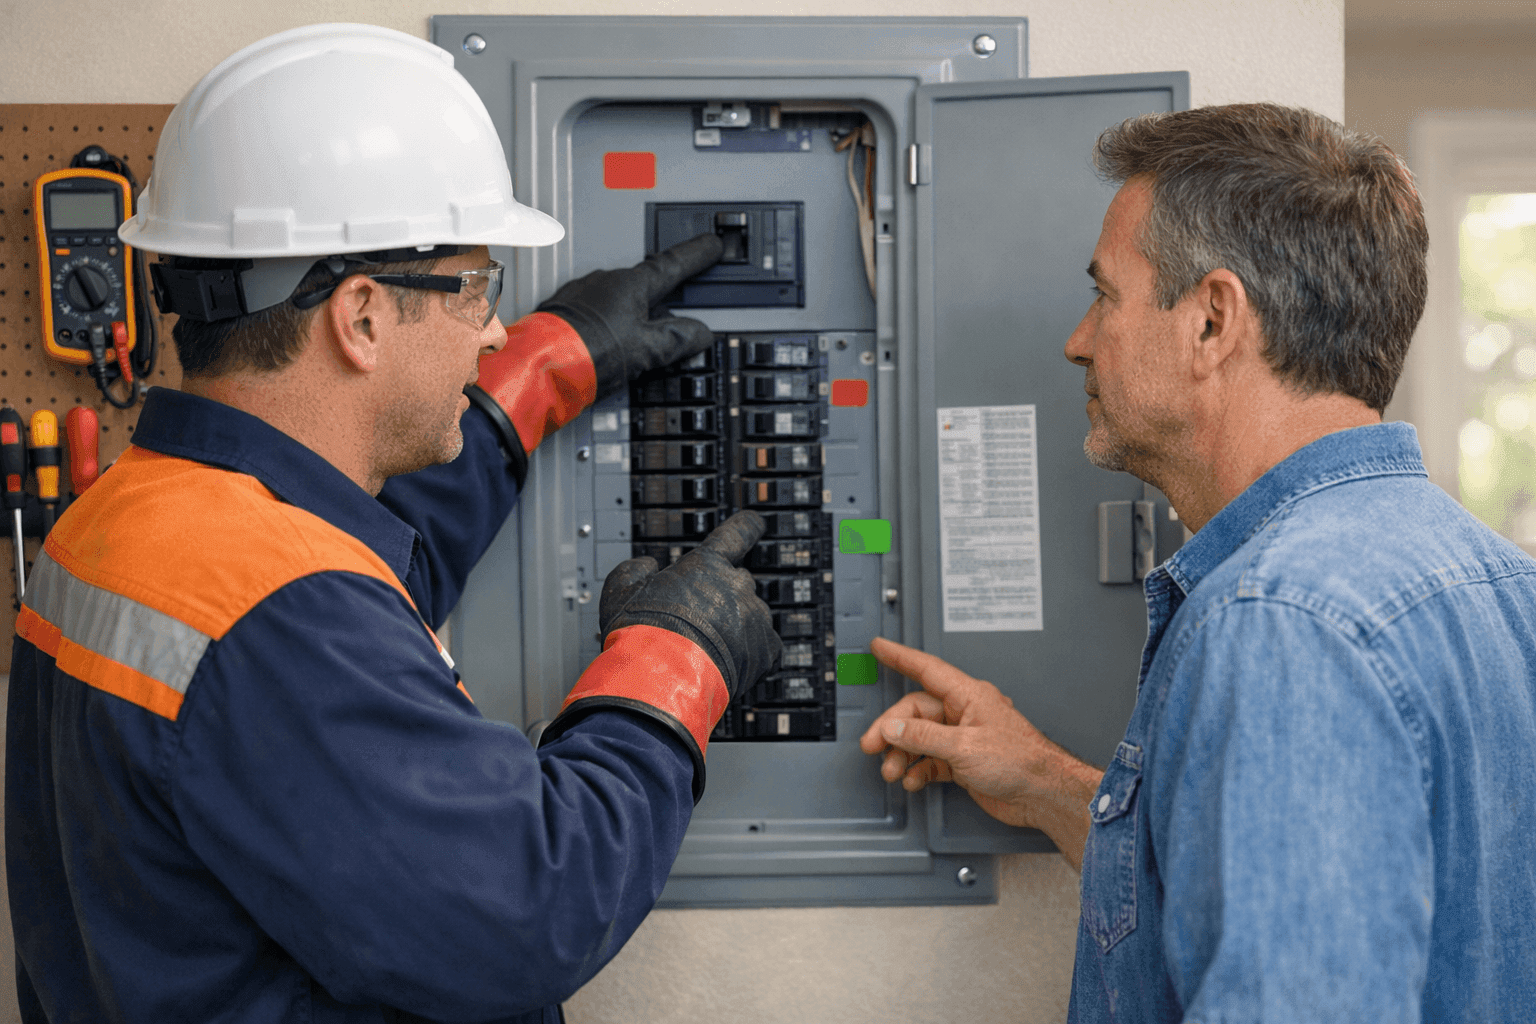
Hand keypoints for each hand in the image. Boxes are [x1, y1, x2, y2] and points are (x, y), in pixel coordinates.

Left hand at [536, 233, 723, 398]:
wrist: (539, 365)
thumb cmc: (587, 352)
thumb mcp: (647, 350)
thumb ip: (678, 339)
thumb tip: (700, 333)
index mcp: (631, 284)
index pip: (673, 264)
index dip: (696, 255)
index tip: (711, 245)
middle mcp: (604, 280)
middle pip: (644, 283)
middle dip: (660, 295)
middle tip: (676, 307)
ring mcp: (581, 292)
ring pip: (617, 297)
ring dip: (630, 313)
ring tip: (634, 342)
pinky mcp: (562, 309)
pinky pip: (594, 309)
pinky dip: (606, 321)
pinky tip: (606, 342)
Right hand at [600, 510, 781, 699]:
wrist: (662, 679)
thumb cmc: (641, 636)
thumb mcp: (620, 591)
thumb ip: (634, 570)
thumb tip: (647, 565)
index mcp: (706, 565)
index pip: (737, 533)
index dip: (747, 526)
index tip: (755, 522)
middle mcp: (736, 585)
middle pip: (739, 583)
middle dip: (721, 598)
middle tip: (697, 622)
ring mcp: (754, 617)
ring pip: (751, 616)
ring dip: (736, 627)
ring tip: (707, 650)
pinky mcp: (766, 649)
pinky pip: (766, 647)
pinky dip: (752, 655)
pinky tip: (729, 664)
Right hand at [858, 637, 1102, 869]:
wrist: (1042, 794)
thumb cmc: (1020, 761)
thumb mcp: (964, 746)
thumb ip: (924, 736)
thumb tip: (894, 728)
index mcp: (968, 696)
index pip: (927, 670)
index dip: (900, 657)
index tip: (879, 647)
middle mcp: (964, 713)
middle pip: (916, 712)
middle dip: (892, 730)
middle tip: (874, 745)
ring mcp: (964, 738)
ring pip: (921, 739)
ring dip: (903, 754)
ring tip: (893, 771)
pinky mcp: (964, 762)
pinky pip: (931, 760)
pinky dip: (918, 769)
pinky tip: (913, 780)